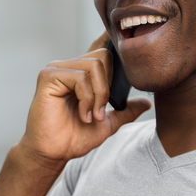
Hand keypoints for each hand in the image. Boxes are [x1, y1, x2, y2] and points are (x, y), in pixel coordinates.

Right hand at [18, 33, 150, 166]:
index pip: (99, 49)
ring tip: (91, 115)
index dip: (111, 42)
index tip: (123, 41)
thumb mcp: (107, 123)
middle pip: (103, 57)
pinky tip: (83, 114)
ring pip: (95, 66)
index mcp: (81, 74)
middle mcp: (69, 67)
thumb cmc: (74, 138)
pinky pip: (80, 77)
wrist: (54, 153)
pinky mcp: (48, 76)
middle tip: (100, 112)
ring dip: (99, 96)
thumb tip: (147, 103)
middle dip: (108, 88)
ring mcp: (57, 69)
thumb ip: (125, 111)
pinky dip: (87, 99)